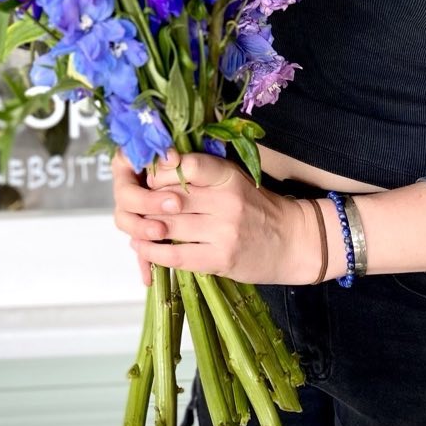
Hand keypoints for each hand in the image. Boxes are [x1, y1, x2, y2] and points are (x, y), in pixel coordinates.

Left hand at [112, 146, 318, 284]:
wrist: (293, 240)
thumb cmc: (258, 206)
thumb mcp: (235, 179)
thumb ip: (203, 174)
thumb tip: (159, 169)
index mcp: (228, 176)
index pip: (187, 166)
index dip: (161, 171)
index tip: (148, 177)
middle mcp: (226, 201)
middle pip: (171, 198)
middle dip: (147, 201)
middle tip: (132, 202)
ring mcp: (223, 232)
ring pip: (170, 226)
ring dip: (145, 227)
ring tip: (133, 224)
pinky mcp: (221, 259)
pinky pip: (177, 256)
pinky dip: (154, 252)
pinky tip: (142, 247)